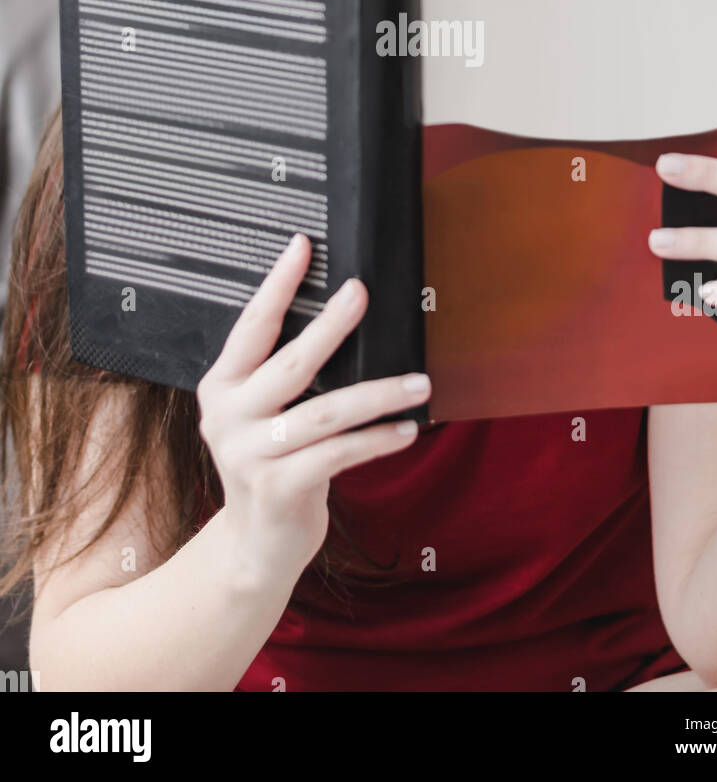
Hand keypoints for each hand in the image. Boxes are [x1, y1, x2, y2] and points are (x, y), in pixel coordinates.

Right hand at [197, 233, 429, 593]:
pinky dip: (378, 439)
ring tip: (419, 382)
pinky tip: (407, 429)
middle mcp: (228, 416)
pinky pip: (340, 454)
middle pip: (291, 361)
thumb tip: (346, 317)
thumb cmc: (271, 465)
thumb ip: (283, 376)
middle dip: (333, 324)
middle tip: (364, 293)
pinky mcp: (278, 488)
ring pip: (327, 412)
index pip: (252, 324)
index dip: (278, 283)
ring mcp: (249, 454)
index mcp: (222, 386)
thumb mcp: (263, 415)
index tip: (303, 245)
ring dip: (380, 393)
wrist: (255, 546)